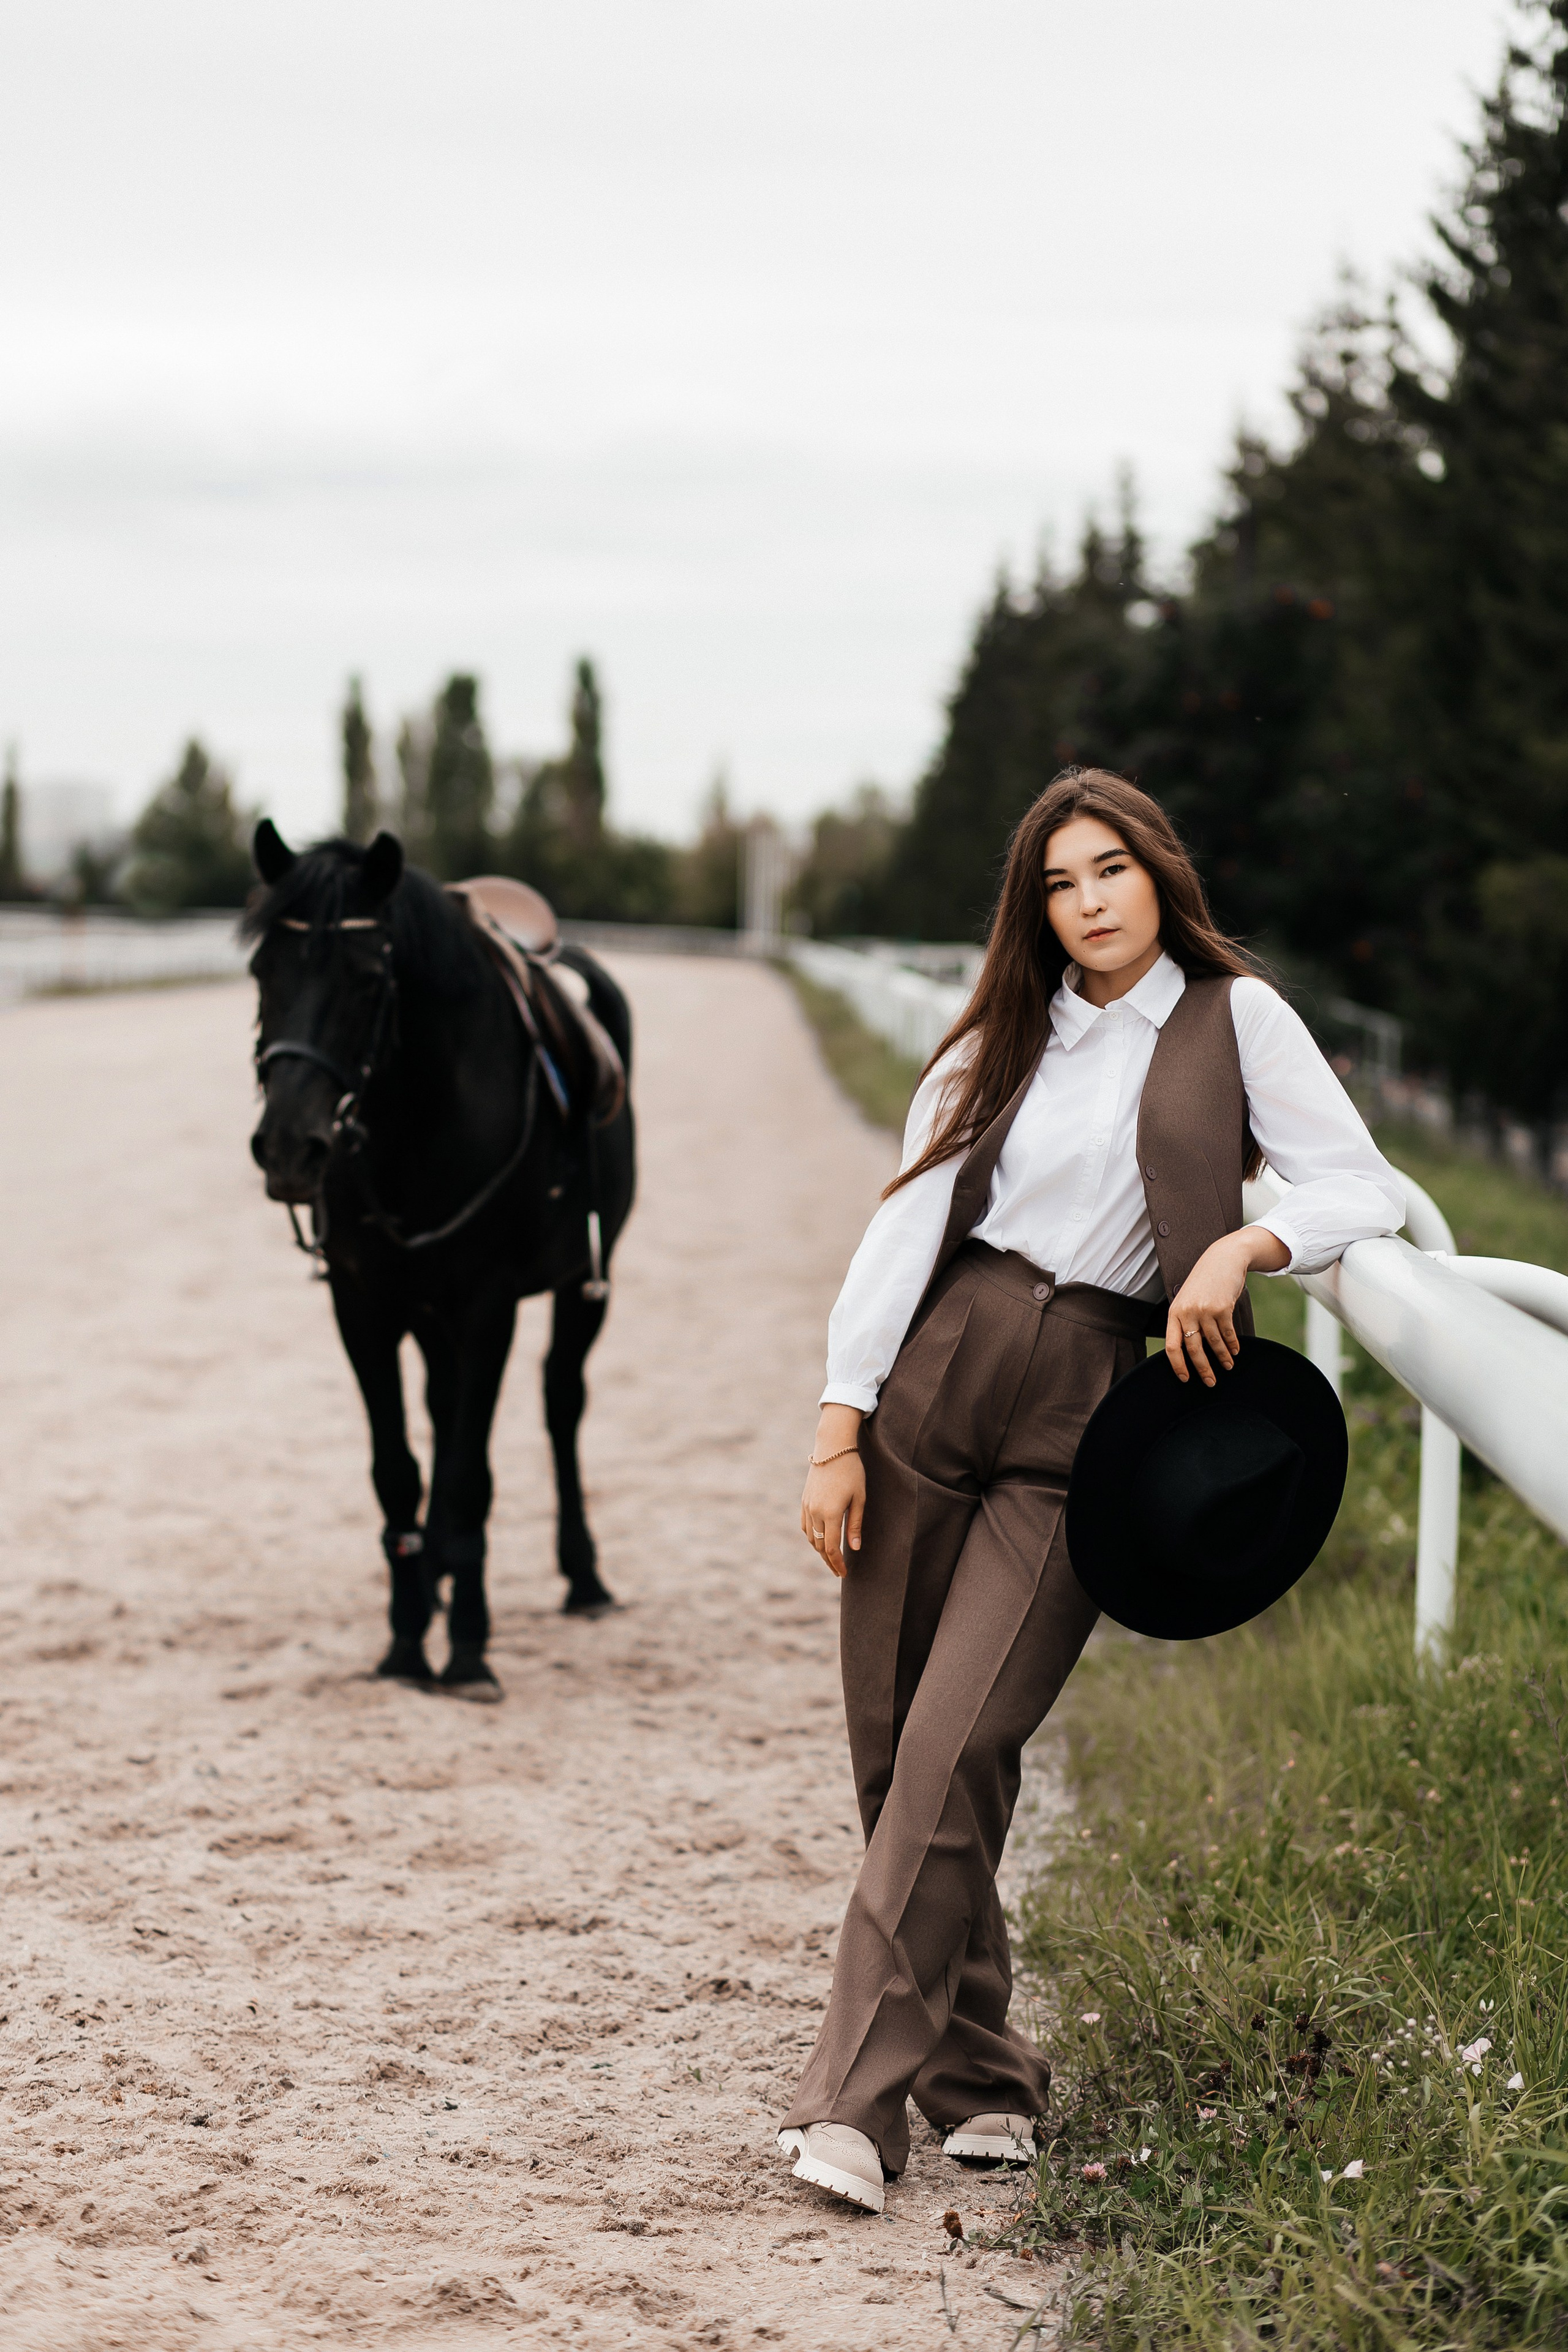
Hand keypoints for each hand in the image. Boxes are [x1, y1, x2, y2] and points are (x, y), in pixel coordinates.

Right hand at [800, 1405, 864, 1576]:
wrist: (832, 1448)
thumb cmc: (851, 1471)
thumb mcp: (859, 1498)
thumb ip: (855, 1524)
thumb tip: (854, 1548)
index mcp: (831, 1513)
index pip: (832, 1548)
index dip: (838, 1564)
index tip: (844, 1573)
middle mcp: (815, 1512)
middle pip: (820, 1546)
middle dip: (829, 1561)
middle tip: (839, 1571)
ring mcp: (807, 1506)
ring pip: (810, 1538)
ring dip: (820, 1550)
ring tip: (831, 1558)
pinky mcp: (804, 1501)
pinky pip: (805, 1526)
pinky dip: (811, 1537)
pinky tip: (820, 1540)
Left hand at [1165, 1227, 1288, 1387]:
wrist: (1222, 1259)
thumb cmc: (1204, 1282)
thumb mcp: (1187, 1299)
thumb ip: (1185, 1321)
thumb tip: (1188, 1350)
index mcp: (1174, 1312)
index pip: (1171, 1346)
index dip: (1177, 1365)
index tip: (1185, 1378)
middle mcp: (1187, 1312)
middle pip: (1193, 1349)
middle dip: (1202, 1369)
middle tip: (1210, 1382)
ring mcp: (1205, 1310)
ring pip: (1213, 1343)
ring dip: (1222, 1358)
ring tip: (1228, 1366)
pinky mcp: (1223, 1308)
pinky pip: (1228, 1333)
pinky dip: (1232, 1345)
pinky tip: (1235, 1351)